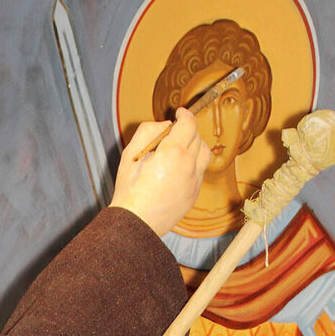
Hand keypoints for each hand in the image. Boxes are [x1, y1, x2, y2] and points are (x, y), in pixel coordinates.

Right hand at [109, 108, 211, 235]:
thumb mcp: (129, 155)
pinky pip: (201, 171)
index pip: (188, 124)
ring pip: (205, 154)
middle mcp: (189, 166)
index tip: (180, 112)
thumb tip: (165, 126)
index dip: (185, 114)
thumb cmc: (129, 191)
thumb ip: (148, 132)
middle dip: (187, 130)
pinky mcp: (194, 194)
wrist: (136, 223)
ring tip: (181, 148)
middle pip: (198, 137)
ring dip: (196, 146)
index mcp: (172, 153)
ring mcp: (194, 181)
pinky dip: (194, 163)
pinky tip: (179, 168)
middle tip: (173, 133)